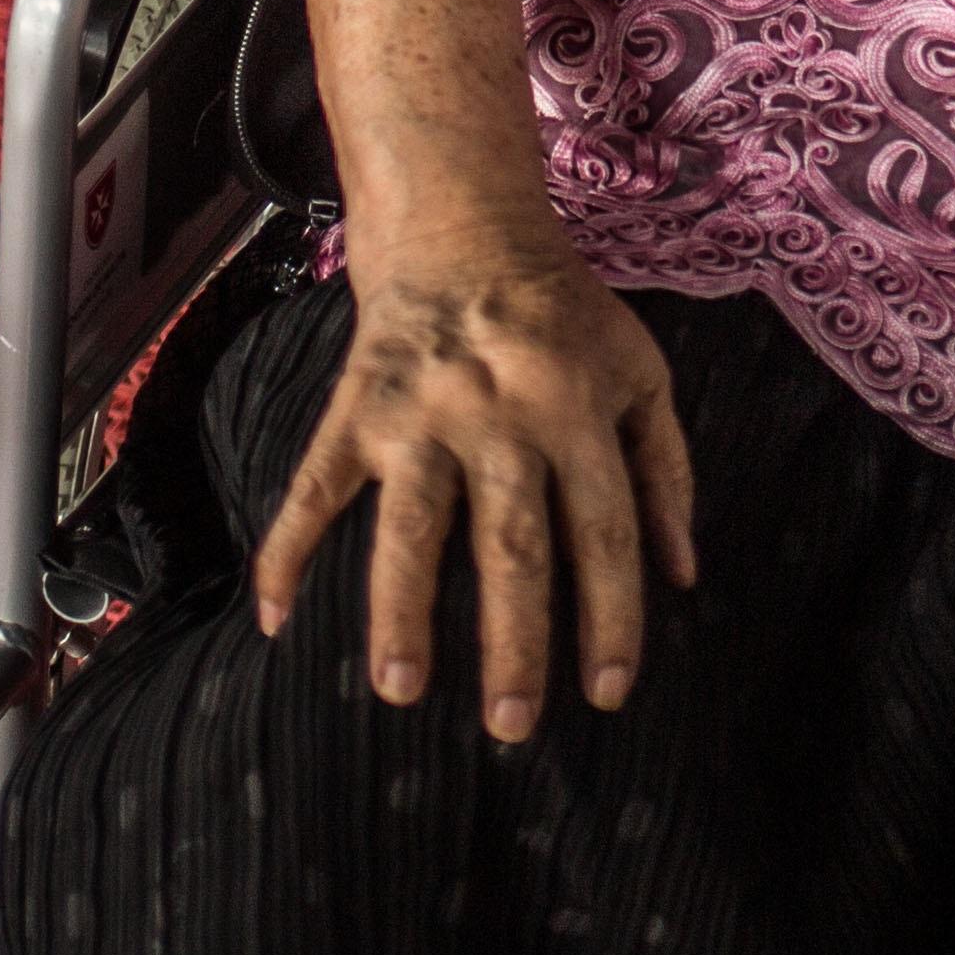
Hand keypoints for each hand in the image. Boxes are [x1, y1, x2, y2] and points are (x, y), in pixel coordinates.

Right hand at [255, 228, 699, 740]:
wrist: (463, 228)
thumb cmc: (564, 315)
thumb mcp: (640, 372)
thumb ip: (667, 471)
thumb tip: (682, 575)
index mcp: (578, 410)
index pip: (603, 531)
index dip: (610, 616)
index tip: (606, 694)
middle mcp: (500, 418)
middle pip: (510, 545)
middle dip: (513, 641)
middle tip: (510, 725)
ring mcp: (421, 416)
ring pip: (411, 526)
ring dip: (403, 611)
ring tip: (400, 691)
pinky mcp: (357, 411)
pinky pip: (314, 486)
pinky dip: (287, 547)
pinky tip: (271, 615)